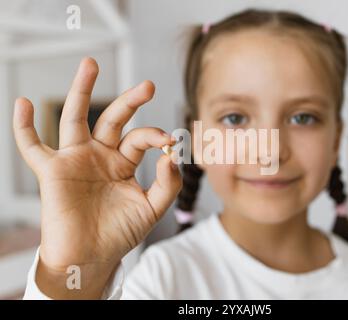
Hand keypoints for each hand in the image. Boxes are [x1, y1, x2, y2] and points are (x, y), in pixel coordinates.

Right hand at [13, 57, 181, 297]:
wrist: (91, 257)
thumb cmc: (120, 233)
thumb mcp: (152, 208)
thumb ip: (167, 183)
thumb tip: (171, 155)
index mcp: (122, 162)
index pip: (140, 138)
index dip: (154, 135)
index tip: (169, 140)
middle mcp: (99, 155)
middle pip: (112, 118)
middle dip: (130, 101)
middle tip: (148, 86)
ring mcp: (75, 159)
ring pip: (74, 118)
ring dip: (81, 90)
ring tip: (90, 64)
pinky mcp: (52, 171)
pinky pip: (32, 146)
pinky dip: (23, 126)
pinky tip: (23, 103)